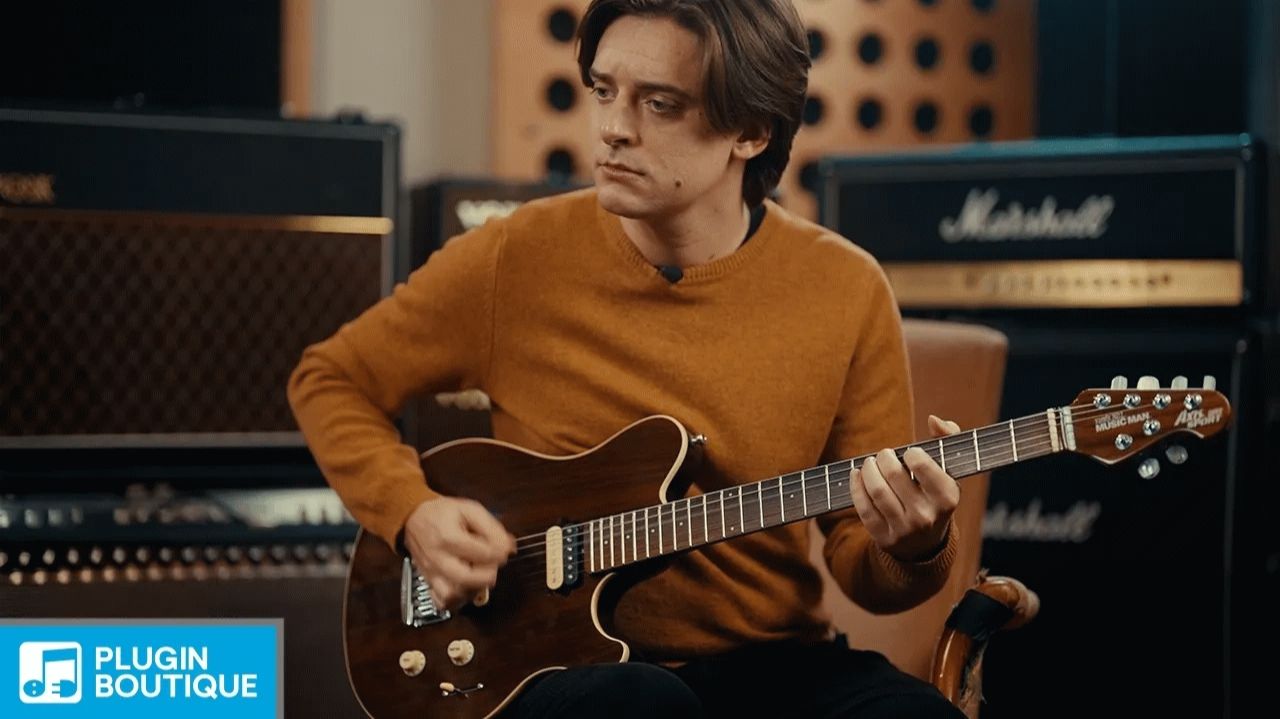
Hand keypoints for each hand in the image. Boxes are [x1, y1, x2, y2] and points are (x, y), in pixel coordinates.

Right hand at [402, 497, 515, 609]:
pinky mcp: (429, 582)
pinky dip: (456, 601)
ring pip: (452, 595)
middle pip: (466, 579)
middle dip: (488, 574)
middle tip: (492, 564)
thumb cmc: (444, 514)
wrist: (415, 517)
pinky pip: (441, 602)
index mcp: (449, 537)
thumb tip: (508, 547)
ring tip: (479, 575)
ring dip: (472, 589)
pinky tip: (465, 588)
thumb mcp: (470, 510)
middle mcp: (438, 559)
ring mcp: (431, 573)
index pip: (482, 554)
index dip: (500, 552)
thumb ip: (491, 527)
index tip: (503, 548)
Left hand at [849, 415, 962, 561]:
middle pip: (893, 473)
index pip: (921, 464)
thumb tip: (933, 419)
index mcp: (947, 498)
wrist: (926, 543)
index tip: (909, 454)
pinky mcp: (884, 538)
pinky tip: (857, 475)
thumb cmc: (935, 495)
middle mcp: (926, 516)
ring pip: (876, 490)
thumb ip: (947, 438)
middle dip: (884, 458)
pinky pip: (863, 507)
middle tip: (884, 455)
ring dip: (868, 469)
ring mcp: (904, 530)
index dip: (910, 453)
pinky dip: (856, 485)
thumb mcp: (949, 470)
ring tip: (870, 463)